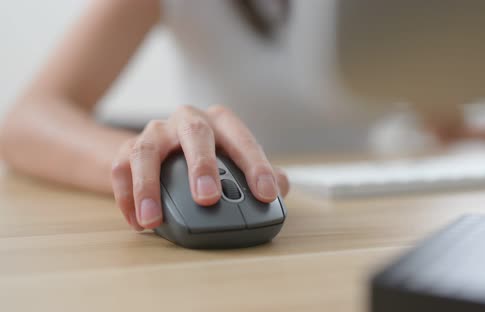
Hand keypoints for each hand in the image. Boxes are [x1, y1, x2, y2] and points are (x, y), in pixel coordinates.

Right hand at [110, 105, 289, 230]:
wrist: (163, 147)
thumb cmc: (209, 156)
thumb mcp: (237, 161)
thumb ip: (263, 175)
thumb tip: (281, 187)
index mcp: (221, 122)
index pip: (243, 139)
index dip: (257, 166)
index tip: (266, 194)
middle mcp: (188, 120)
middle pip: (195, 134)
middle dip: (202, 166)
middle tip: (208, 198)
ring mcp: (156, 132)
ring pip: (147, 150)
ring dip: (149, 186)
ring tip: (153, 220)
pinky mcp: (126, 148)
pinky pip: (120, 169)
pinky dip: (126, 197)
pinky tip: (137, 221)